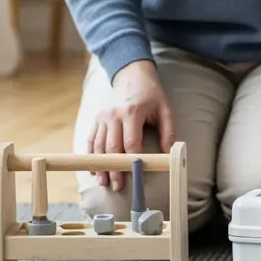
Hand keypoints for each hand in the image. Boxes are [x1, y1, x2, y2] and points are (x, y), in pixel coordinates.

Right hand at [88, 60, 175, 191]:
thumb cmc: (151, 93)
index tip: (136, 176)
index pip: (131, 142)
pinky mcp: (97, 118)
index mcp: (132, 112)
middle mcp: (114, 115)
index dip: (133, 161)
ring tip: (104, 182)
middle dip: (114, 169)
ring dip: (100, 166)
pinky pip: (91, 139)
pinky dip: (91, 155)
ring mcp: (103, 117)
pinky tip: (94, 168)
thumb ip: (169, 131)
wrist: (131, 74)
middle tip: (118, 186)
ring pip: (99, 146)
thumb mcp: (164, 109)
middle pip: (112, 148)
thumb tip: (168, 154)